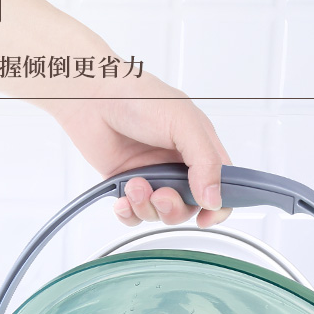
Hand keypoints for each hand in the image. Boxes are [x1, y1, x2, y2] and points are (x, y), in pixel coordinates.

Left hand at [50, 71, 232, 229]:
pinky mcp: (127, 185)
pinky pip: (134, 215)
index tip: (206, 216)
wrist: (91, 98)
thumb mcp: (183, 123)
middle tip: (160, 194)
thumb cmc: (137, 98)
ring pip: (160, 214)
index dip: (218, 207)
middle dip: (174, 208)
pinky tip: (122, 198)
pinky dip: (129, 213)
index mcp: (200, 148)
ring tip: (134, 185)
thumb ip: (205, 162)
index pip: (222, 187)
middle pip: (190, 207)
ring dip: (147, 207)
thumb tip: (214, 200)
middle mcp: (178, 165)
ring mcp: (153, 176)